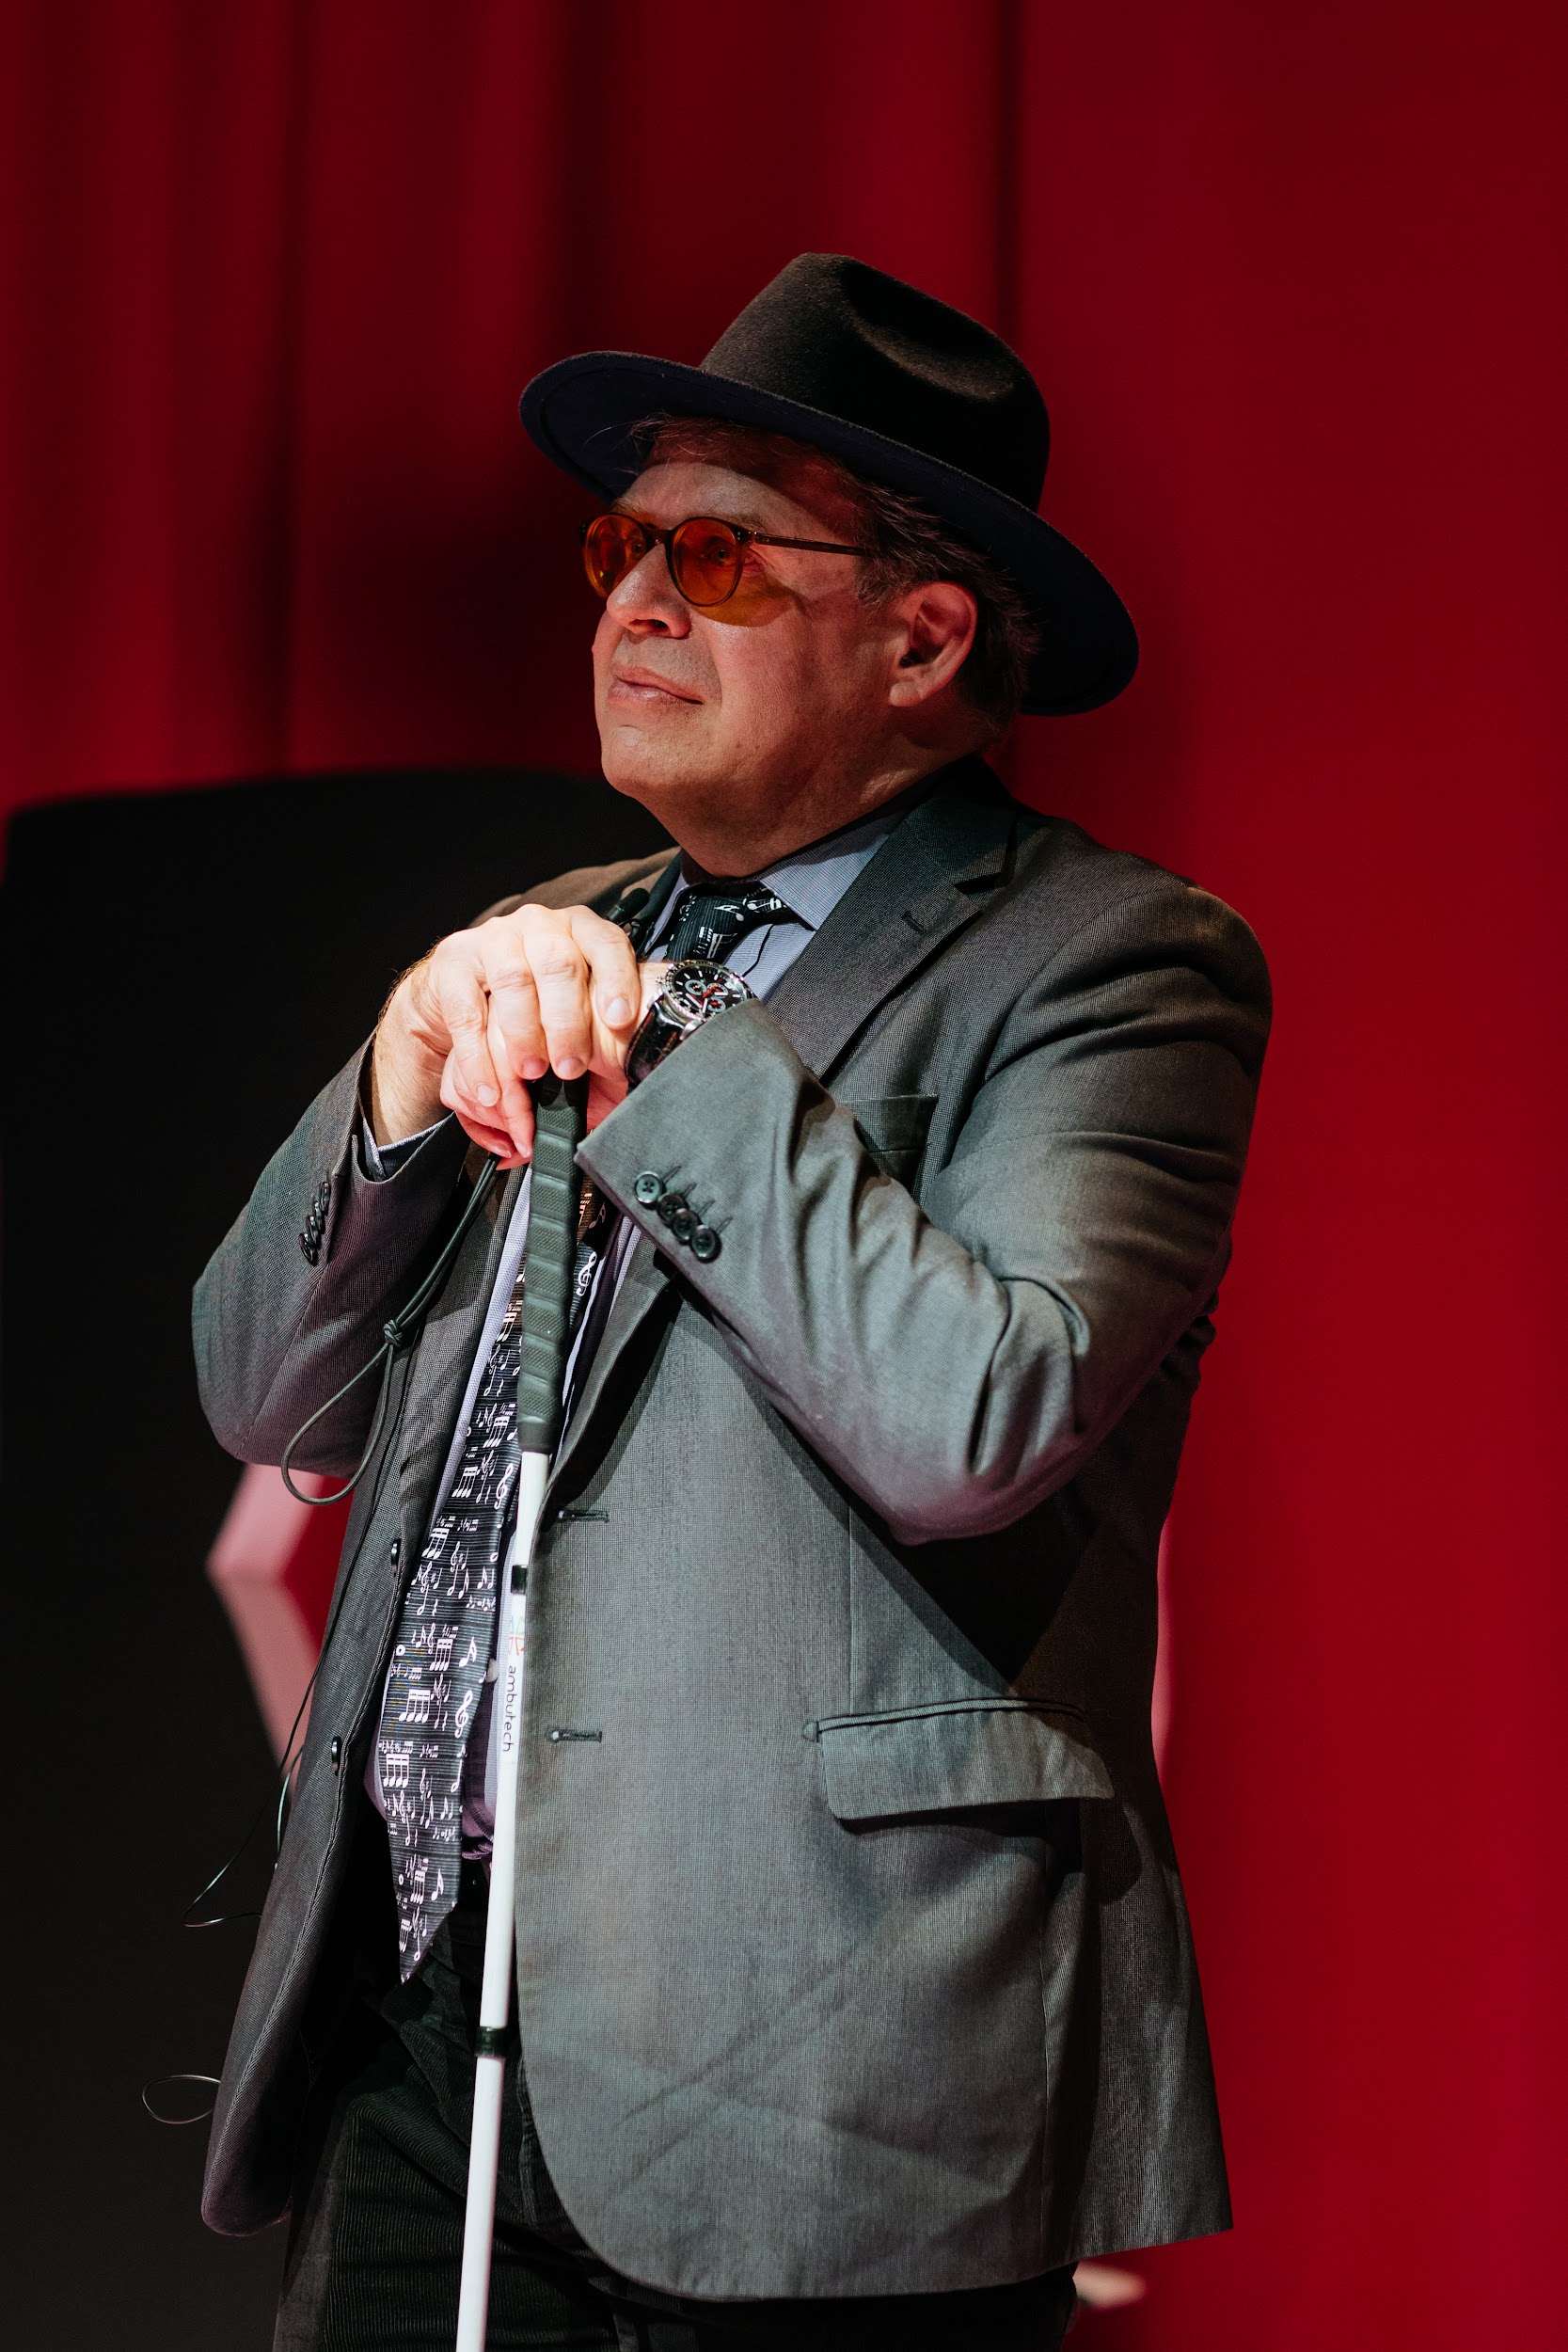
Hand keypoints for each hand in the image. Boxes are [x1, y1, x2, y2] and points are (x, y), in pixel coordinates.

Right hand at [370, 902, 664, 1166]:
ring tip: (531, 1074)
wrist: (463, 997)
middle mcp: (540, 926)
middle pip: (559, 964)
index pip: (606, 943)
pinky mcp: (454, 960)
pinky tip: (491, 1090)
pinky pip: (466, 1011)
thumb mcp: (577, 1017)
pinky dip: (479, 1058)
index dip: (616, 980)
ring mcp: (495, 938)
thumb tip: (636, 1077)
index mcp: (580, 932)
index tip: (620, 1020)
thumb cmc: (535, 1010)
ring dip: (525, 1035)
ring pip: (514, 980)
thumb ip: (605, 1036)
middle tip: (570, 1068)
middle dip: (567, 1023)